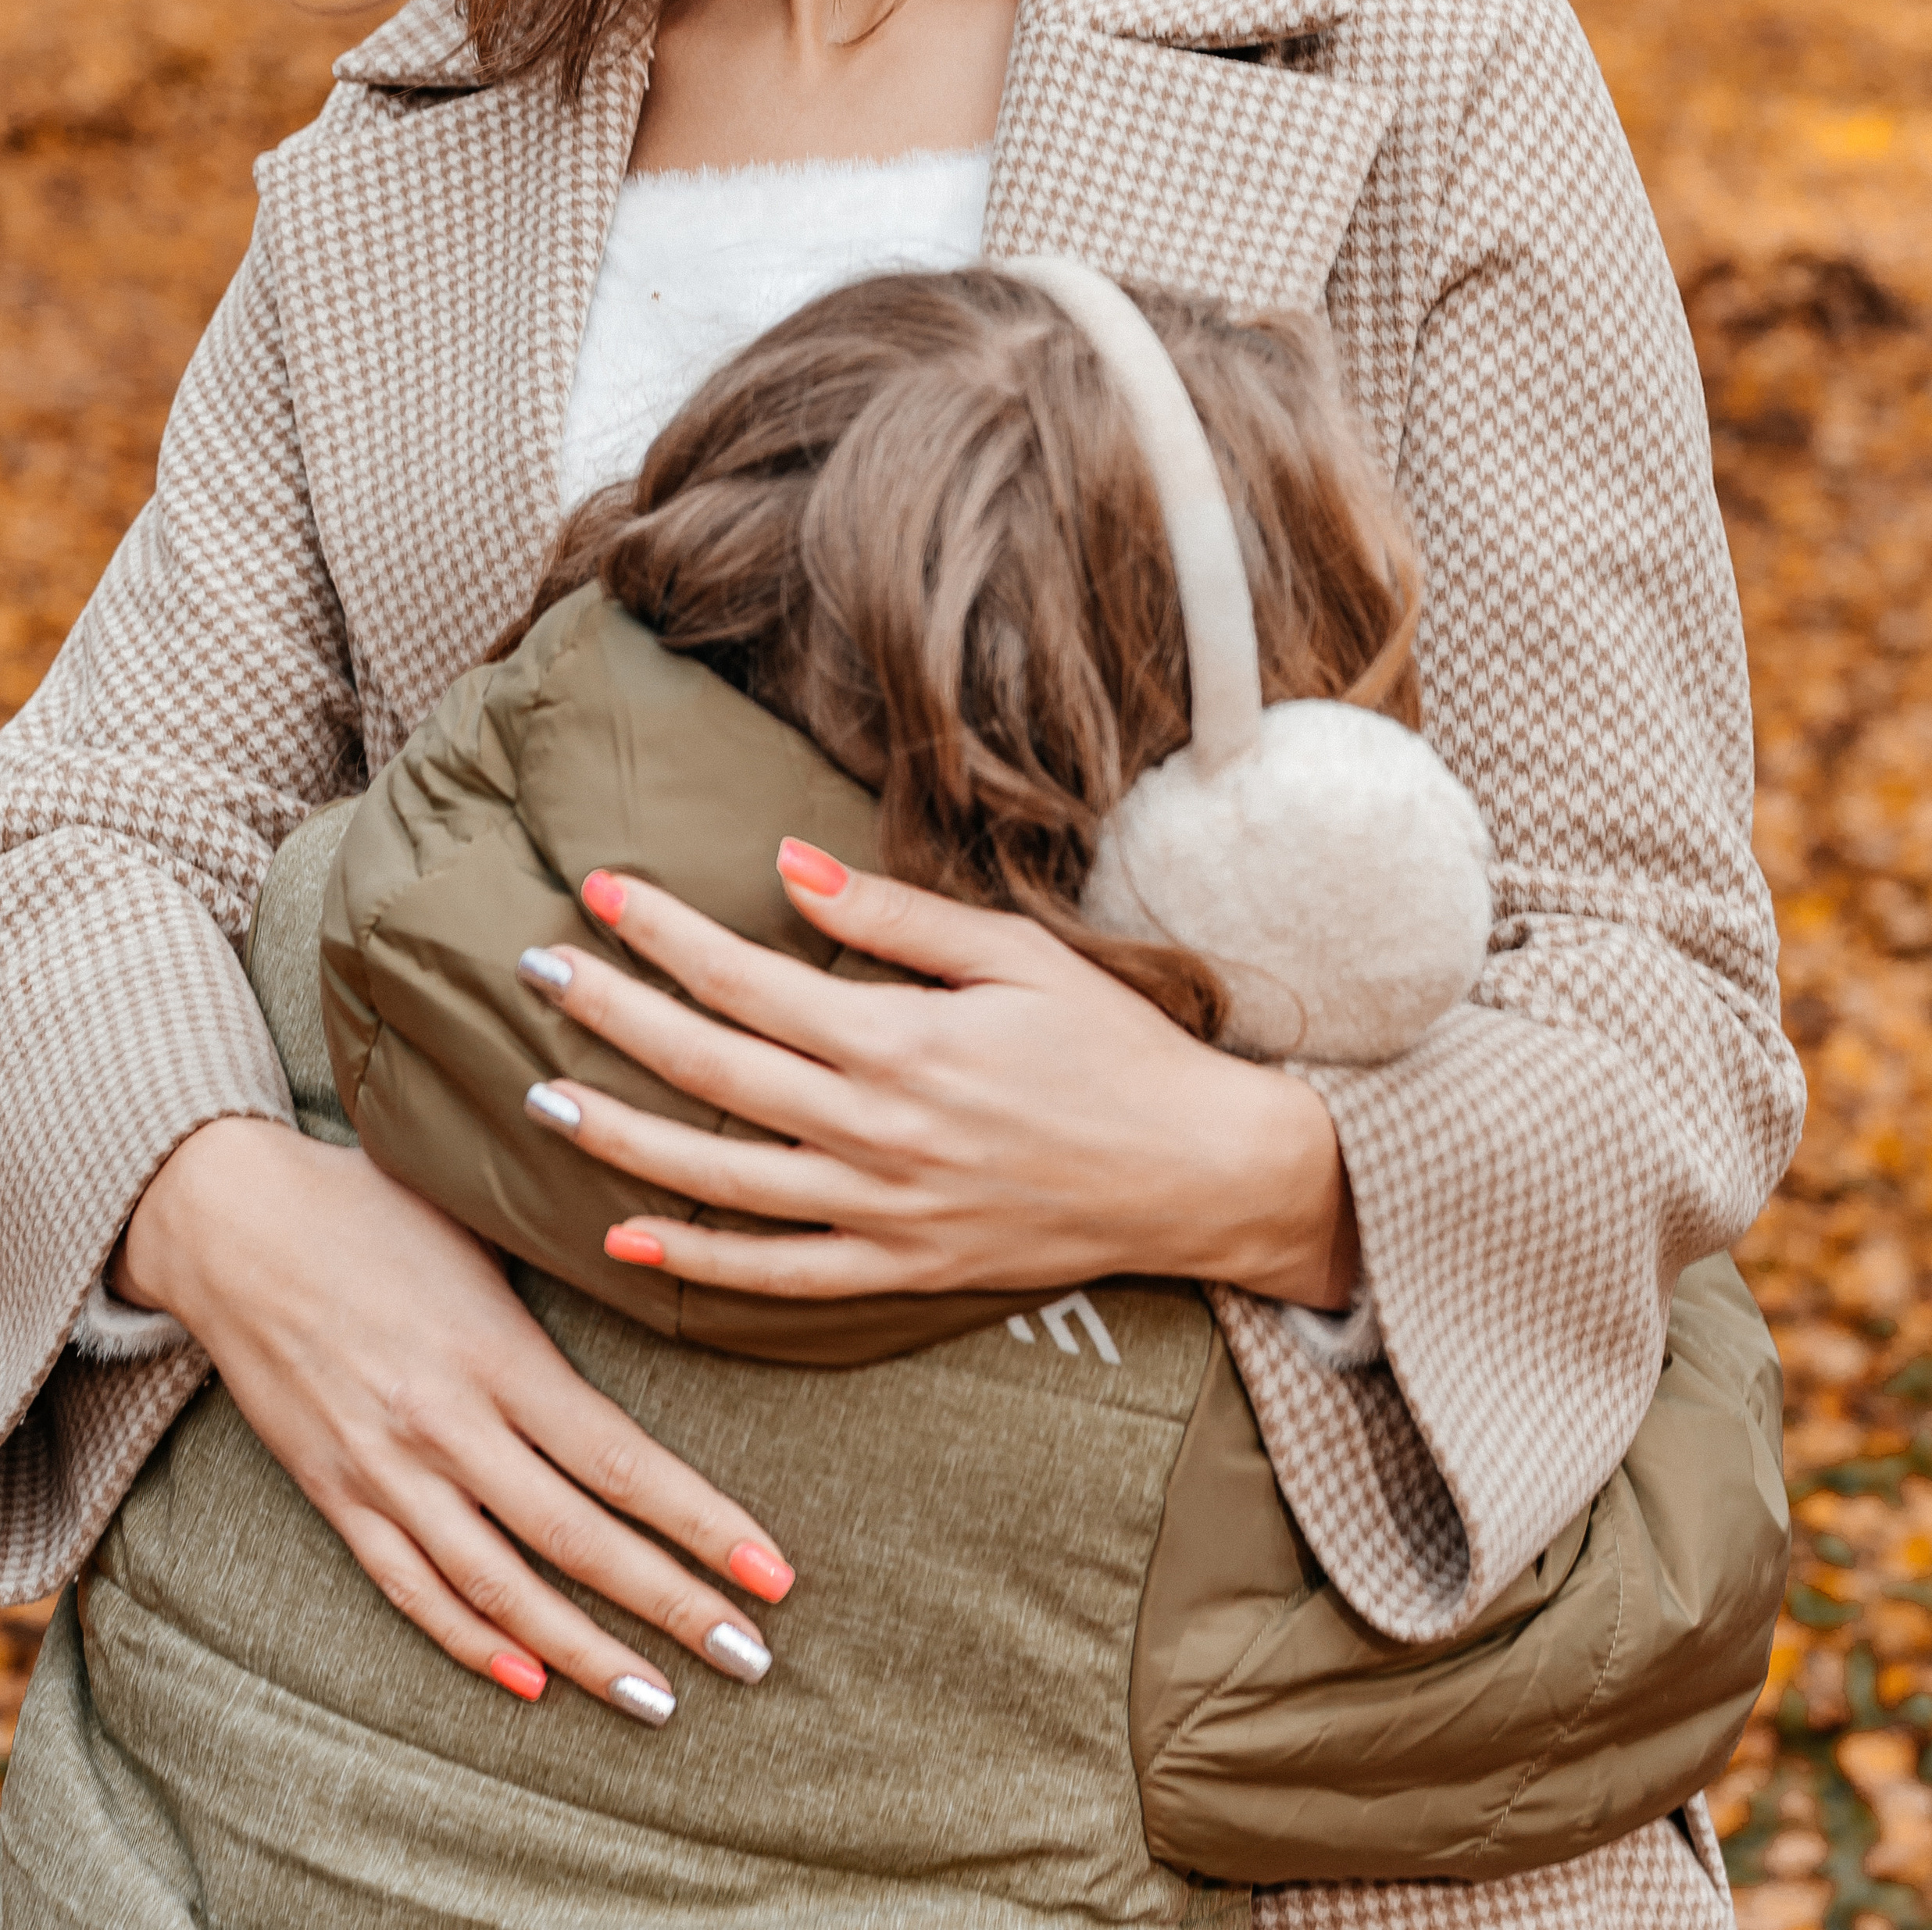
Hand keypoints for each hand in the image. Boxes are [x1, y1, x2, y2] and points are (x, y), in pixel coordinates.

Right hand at [114, 1117, 794, 1718]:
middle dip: (672, 1604)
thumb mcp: (481, 1223)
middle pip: (578, 1539)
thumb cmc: (373, 1205)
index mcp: (500, 1353)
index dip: (703, 1524)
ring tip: (657, 1701)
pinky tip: (530, 1683)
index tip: (774, 1572)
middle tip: (751, 1659)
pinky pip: (411, 1587)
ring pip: (499, 1587)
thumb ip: (565, 1267)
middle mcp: (447, 1425)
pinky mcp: (335, 1495)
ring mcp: (386, 1470)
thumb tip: (666, 1267)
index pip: (623, 1460)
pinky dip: (472, 1643)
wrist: (233, 1225)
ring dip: (583, 1653)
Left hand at [518, 849, 1356, 1309]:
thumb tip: (788, 862)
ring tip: (542, 1096)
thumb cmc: (1112, 1046)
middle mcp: (875, 1129)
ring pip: (717, 1179)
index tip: (596, 889)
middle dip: (609, 1015)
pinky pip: (772, 1276)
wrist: (1195, 1172)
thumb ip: (893, 915)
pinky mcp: (897, 1270)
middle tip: (530, 971)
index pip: (746, 978)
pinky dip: (693, 1261)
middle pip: (708, 1068)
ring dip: (621, 1137)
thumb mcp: (1016, 955)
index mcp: (900, 1039)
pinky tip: (621, 1235)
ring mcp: (880, 1210)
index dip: (661, 933)